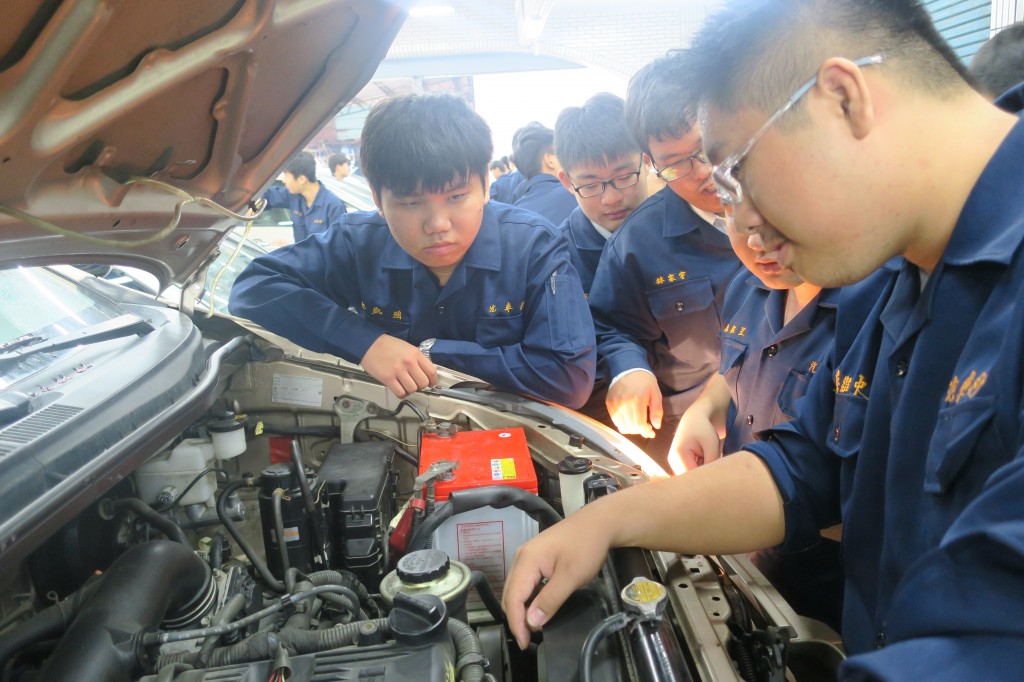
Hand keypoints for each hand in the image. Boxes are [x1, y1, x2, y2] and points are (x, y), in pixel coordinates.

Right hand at [359, 334, 436, 397]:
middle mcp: (409, 363)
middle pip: (423, 383)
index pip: (431, 371)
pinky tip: (400, 389)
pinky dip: (402, 394)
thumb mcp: (407, 347)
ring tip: (406, 385)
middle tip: (416, 383)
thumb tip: (427, 372)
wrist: (369, 344)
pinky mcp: (388, 379)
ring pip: (413, 389)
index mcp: (415, 354)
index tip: (430, 382)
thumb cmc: (388, 345)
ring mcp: (398, 371)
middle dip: (421, 386)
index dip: (433, 380)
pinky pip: (400, 393)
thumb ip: (418, 359)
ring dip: (411, 390)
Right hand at [502, 511, 611, 649]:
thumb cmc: (586, 547)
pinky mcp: (536, 558)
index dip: (517, 623)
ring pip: (517, 589)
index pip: (513, 598)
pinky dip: (529, 598)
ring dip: (522, 609)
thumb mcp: (571, 577)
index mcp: (527, 561)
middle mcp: (521, 558)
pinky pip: (526, 582)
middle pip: (510, 594)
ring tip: (535, 626)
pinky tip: (539, 607)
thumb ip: (550, 600)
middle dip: (517, 618)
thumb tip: (532, 622)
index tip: (525, 643)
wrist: (598, 522)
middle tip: (530, 638)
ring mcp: (527, 556)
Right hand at [606, 371, 662, 437]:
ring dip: (631, 429)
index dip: (645, 432)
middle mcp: (624, 403)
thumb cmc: (645, 381)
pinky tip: (629, 419)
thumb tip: (656, 426)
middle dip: (640, 431)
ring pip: (622, 426)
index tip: (651, 433)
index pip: (639, 424)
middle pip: (630, 427)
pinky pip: (615, 420)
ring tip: (637, 424)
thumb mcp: (656, 393)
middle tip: (646, 428)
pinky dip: (622, 423)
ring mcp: (615, 404)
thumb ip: (657, 410)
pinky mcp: (609, 403)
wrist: (628, 368)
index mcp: (638, 400)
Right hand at [668, 410, 721, 474]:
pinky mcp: (677, 463)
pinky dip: (698, 468)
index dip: (706, 478)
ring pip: (691, 476)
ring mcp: (673, 463)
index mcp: (679, 455)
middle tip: (714, 464)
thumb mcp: (711, 445)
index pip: (693, 477)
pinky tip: (702, 459)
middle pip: (690, 478)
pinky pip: (689, 472)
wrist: (693, 418)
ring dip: (700, 471)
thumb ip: (711, 463)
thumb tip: (712, 478)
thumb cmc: (704, 429)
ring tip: (706, 458)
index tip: (717, 473)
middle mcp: (672, 461)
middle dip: (703, 475)